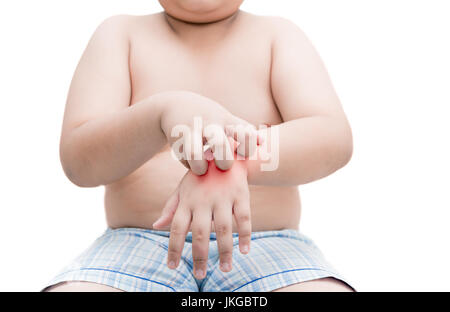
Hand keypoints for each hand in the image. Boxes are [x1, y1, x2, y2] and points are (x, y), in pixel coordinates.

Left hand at [153, 158, 250, 278]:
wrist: (226, 150)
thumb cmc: (201, 175)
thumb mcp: (183, 188)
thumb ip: (171, 207)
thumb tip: (156, 226)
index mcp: (188, 200)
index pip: (176, 228)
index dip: (173, 248)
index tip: (172, 266)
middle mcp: (204, 200)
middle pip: (199, 233)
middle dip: (199, 256)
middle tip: (200, 275)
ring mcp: (224, 197)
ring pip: (224, 229)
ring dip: (225, 251)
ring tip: (226, 270)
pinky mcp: (241, 194)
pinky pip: (244, 218)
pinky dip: (246, 235)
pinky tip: (245, 251)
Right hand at [159, 91, 259, 174]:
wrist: (174, 105)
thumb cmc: (210, 118)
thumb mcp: (227, 120)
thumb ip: (244, 132)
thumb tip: (263, 142)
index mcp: (227, 120)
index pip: (246, 134)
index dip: (247, 149)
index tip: (240, 153)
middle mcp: (211, 123)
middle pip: (221, 146)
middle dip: (223, 162)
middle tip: (222, 166)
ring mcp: (192, 130)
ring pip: (195, 154)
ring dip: (200, 168)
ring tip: (202, 169)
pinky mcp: (177, 137)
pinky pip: (184, 158)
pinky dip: (188, 165)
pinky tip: (190, 163)